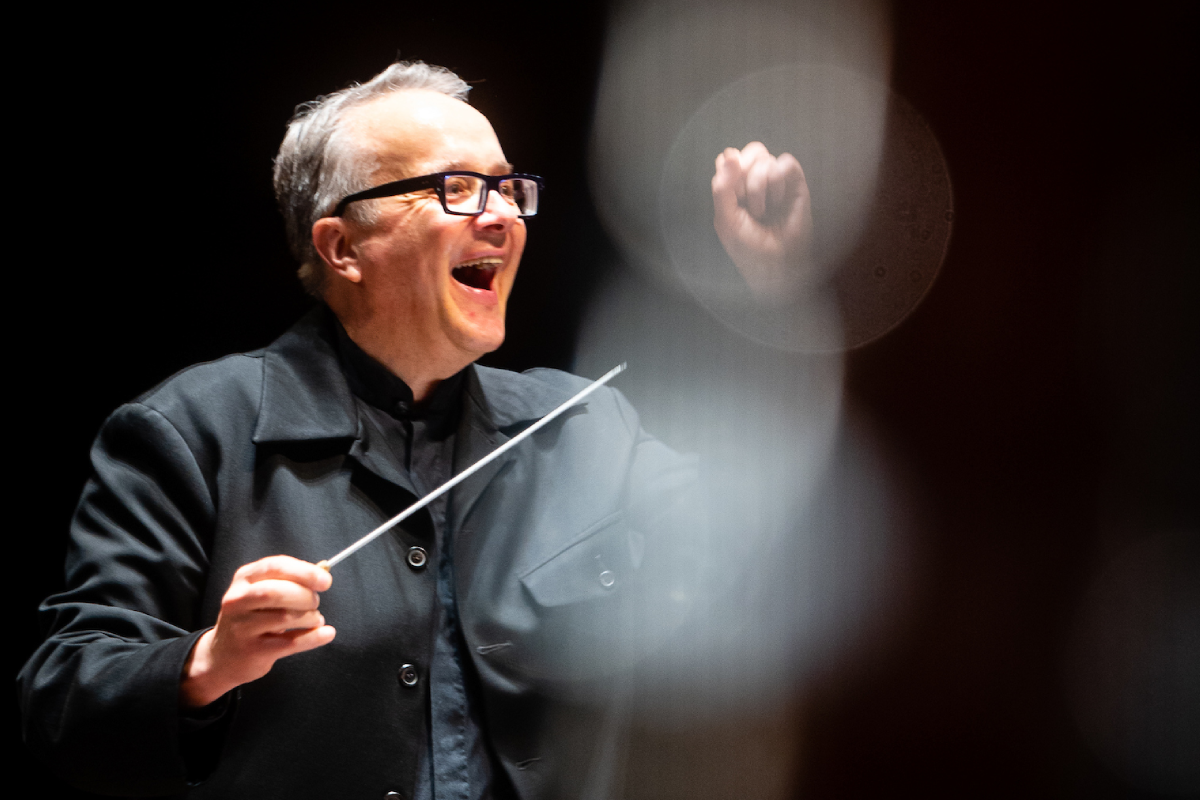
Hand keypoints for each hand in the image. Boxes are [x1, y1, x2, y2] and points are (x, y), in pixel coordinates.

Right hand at [180, 556, 334, 707]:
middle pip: (277, 592)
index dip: (304, 572)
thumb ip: (287, 581)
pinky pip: (290, 643)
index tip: (325, 580)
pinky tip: (326, 633)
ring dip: (310, 617)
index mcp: (243, 580)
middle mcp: (237, 601)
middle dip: (305, 596)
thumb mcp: (259, 593)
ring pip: (285, 617)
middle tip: (315, 602)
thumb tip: (322, 573)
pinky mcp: (252, 651)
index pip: (274, 567)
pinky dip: (314, 637)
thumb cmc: (251, 618)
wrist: (222, 657)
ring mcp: (242, 627)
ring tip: (314, 619)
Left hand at [711, 142, 813, 301]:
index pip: (730, 157)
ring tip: (762, 211)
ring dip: (759, 187)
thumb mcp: (725, 218)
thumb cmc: (748, 247)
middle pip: (751, 151)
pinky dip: (777, 181)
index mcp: (735, 185)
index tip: (732, 198)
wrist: (775, 265)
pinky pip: (785, 162)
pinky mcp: (795, 184)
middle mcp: (756, 179)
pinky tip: (777, 202)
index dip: (730, 171)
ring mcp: (776, 181)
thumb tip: (730, 153)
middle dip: (744, 176)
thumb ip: (722, 187)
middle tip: (746, 202)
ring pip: (765, 158)